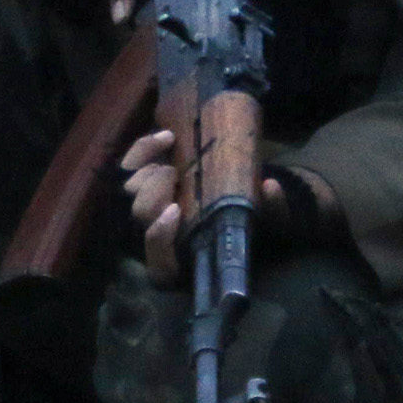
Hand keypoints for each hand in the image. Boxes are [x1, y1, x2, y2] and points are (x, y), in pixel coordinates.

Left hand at [118, 131, 314, 281]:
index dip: (158, 239)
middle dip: (150, 193)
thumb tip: (271, 188)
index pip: (159, 265)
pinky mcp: (148, 186)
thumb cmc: (265, 222)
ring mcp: (151, 212)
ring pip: (125, 192)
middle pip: (137, 218)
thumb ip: (275, 210)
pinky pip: (130, 168)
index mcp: (187, 263)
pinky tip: (168, 138)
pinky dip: (143, 150)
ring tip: (173, 158)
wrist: (257, 204)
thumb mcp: (277, 221)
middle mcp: (163, 241)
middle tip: (175, 174)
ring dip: (144, 171)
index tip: (176, 211)